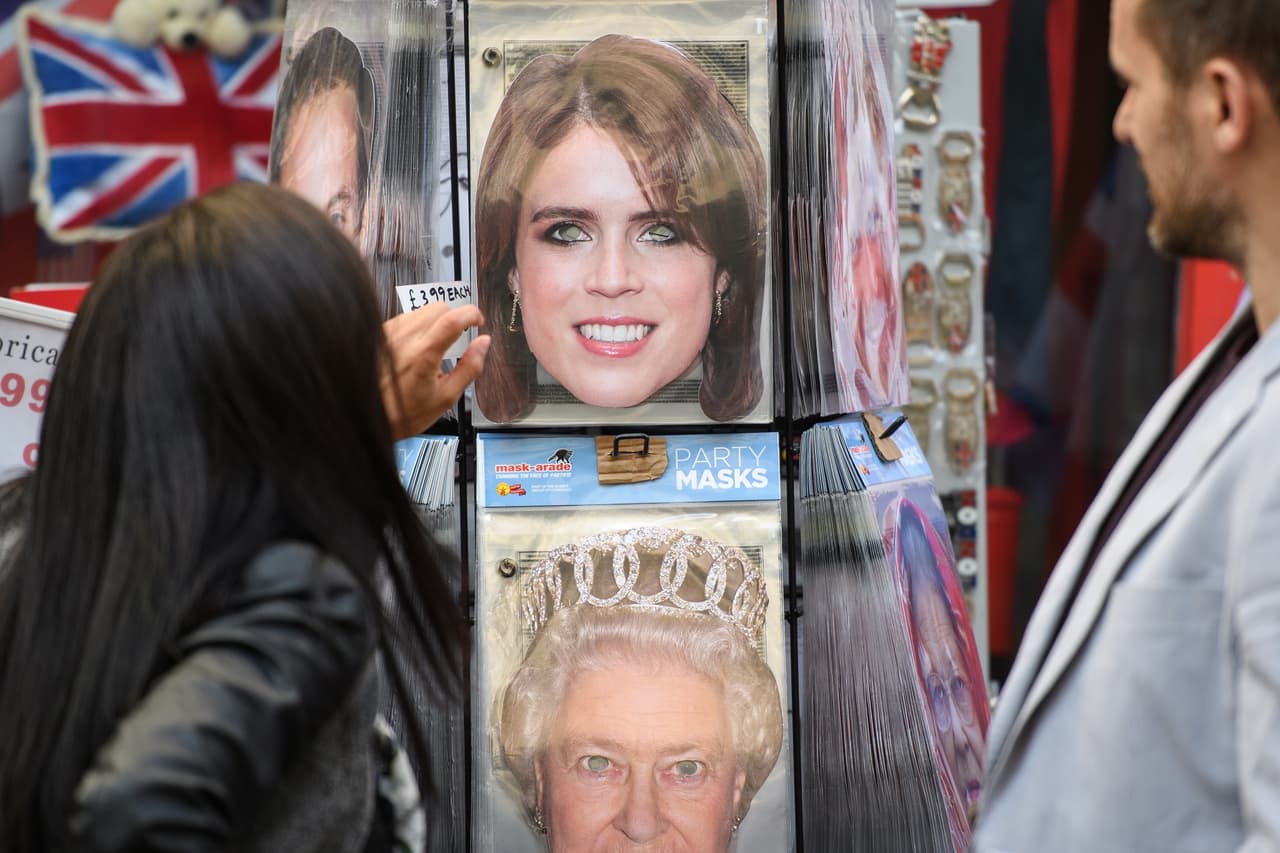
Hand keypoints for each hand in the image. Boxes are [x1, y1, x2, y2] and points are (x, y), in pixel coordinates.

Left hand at [381, 303, 489, 438]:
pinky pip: (407, 317)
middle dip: (456, 317)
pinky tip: (420, 346)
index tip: (479, 321)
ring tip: (438, 345)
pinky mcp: (381, 333)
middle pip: (439, 308)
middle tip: (460, 336)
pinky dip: (420, 326)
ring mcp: (390, 333)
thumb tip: (484, 343)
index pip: (452, 319)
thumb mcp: (446, 397)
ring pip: (423, 310)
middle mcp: (404, 339)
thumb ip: (470, 368)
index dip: (471, 314)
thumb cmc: (405, 413)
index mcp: (423, 355)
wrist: (369, 416)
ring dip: (438, 320)